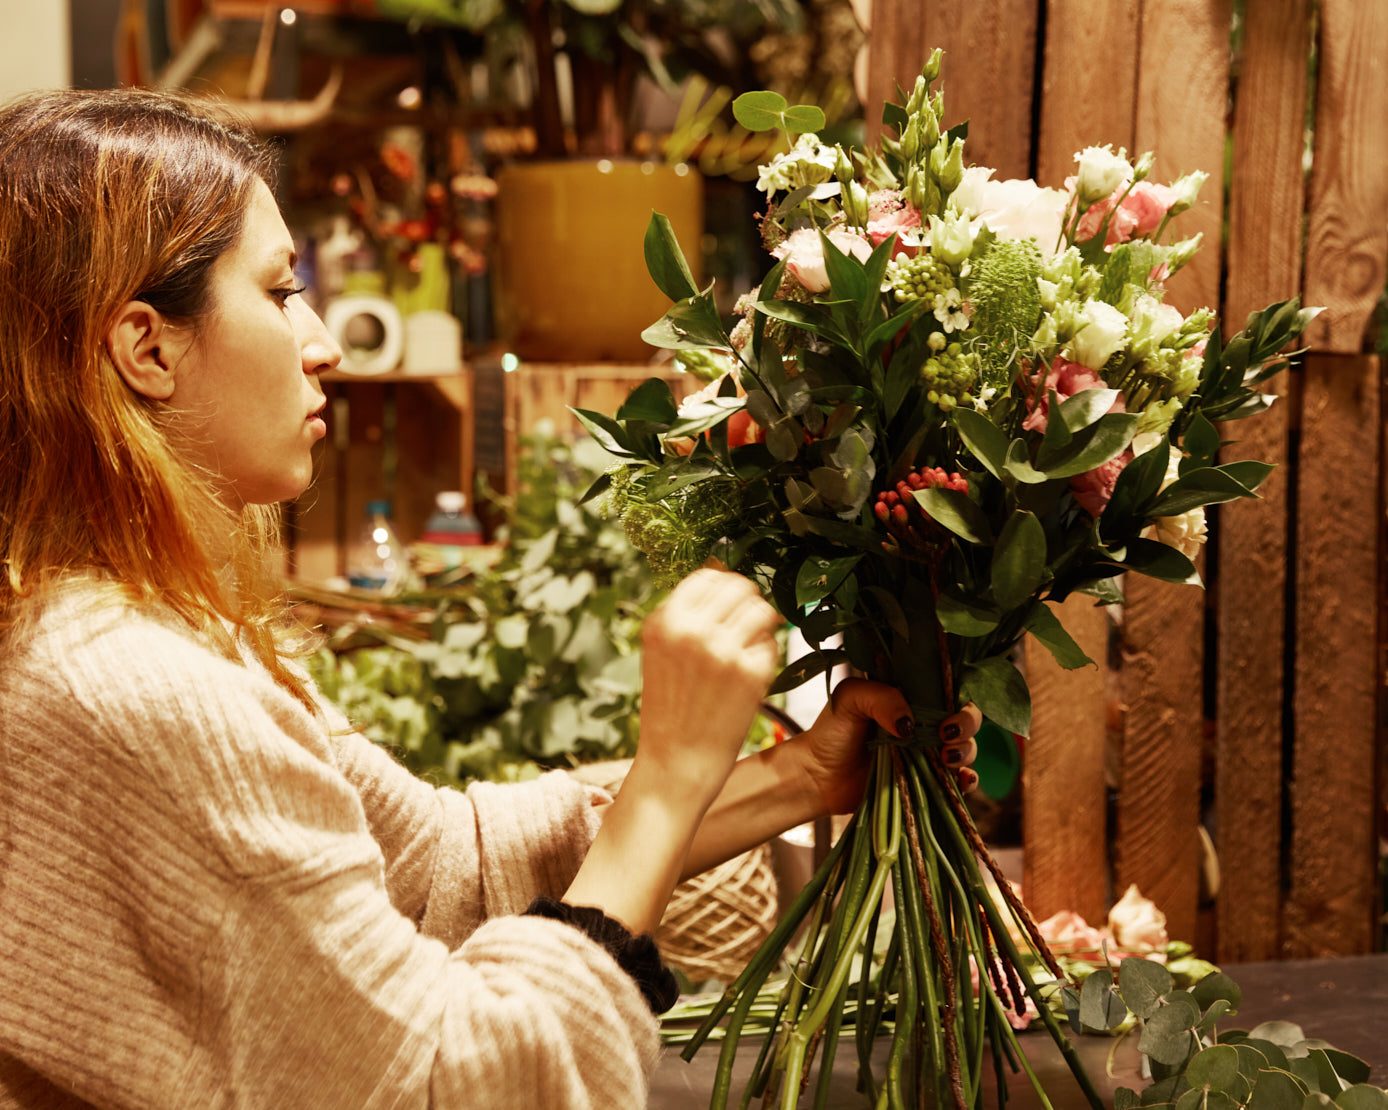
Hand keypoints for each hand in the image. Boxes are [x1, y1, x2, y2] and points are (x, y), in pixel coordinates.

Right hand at [634, 567, 781, 802]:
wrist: (675, 764)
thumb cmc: (670, 709)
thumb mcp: (662, 652)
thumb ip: (687, 614)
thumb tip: (722, 570)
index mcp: (664, 621)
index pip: (709, 576)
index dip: (725, 588)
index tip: (730, 607)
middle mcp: (691, 629)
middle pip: (740, 586)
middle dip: (748, 604)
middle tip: (745, 630)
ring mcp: (723, 649)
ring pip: (762, 610)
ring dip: (760, 628)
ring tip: (747, 653)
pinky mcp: (750, 673)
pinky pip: (771, 645)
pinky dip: (765, 658)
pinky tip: (748, 679)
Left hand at [789, 681, 983, 814]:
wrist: (817, 776)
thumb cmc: (831, 732)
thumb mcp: (850, 698)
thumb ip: (881, 698)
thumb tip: (912, 724)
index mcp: (911, 699)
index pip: (950, 690)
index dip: (958, 698)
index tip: (945, 713)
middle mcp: (926, 725)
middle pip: (966, 719)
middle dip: (966, 725)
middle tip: (945, 735)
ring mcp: (928, 755)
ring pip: (966, 749)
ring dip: (966, 752)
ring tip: (945, 758)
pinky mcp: (927, 782)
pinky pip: (959, 782)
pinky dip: (967, 781)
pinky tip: (960, 780)